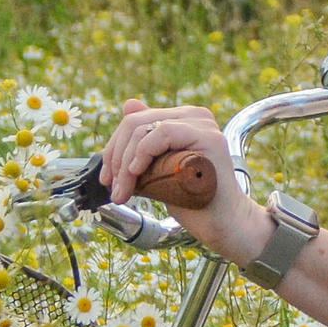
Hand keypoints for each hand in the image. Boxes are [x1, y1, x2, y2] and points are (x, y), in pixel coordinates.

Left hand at [99, 98, 267, 263]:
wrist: (220, 223)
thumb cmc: (191, 200)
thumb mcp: (156, 169)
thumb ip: (142, 143)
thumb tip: (128, 103)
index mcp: (182, 119)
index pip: (134, 121)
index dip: (113, 149)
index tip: (107, 179)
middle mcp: (195, 115)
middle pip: (135, 122)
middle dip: (115, 158)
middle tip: (113, 188)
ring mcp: (203, 124)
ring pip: (144, 128)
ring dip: (124, 164)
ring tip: (123, 191)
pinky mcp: (209, 137)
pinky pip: (164, 132)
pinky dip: (143, 153)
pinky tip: (137, 173)